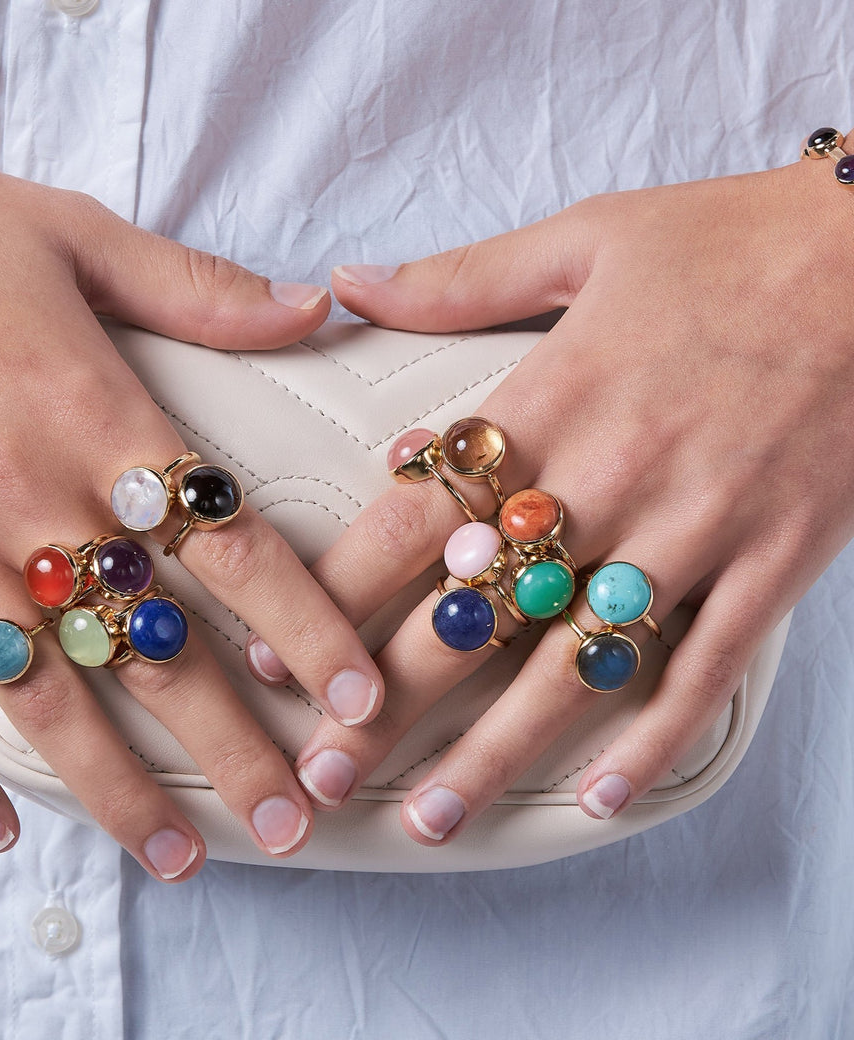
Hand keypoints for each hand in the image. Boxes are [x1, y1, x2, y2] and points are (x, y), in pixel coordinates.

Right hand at [0, 93, 383, 878]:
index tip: (354, 701)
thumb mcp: (78, 234)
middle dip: (230, 746)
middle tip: (293, 821)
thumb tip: (312, 307)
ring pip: (42, 692)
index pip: (227, 549)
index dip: (303, 629)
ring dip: (114, 786)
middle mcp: (25, 496)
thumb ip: (202, 289)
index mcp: (95, 416)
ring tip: (176, 859)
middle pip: (152, 648)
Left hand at [270, 157, 853, 840]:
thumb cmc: (730, 240)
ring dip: (496, 751)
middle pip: (474, 614)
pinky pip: (706, 665)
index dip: (337, 593)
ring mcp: (697, 527)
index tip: (277, 654)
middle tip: (325, 774)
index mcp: (548, 400)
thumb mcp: (583, 237)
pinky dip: (651, 735)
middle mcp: (610, 476)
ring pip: (575, 664)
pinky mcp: (776, 556)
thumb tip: (350, 282)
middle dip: (390, 704)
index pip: (414, 520)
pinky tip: (597, 794)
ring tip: (430, 816)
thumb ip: (458, 281)